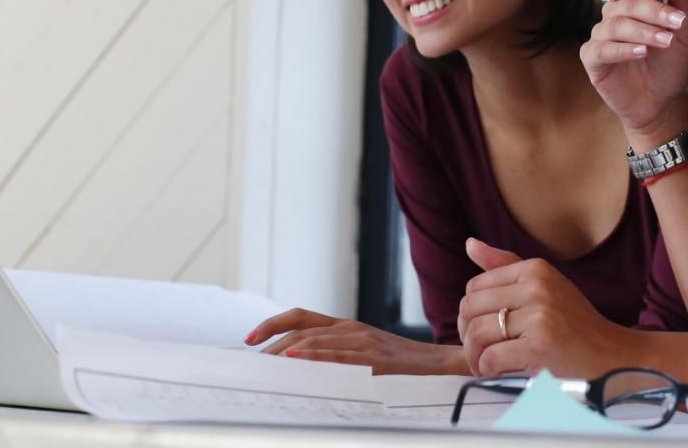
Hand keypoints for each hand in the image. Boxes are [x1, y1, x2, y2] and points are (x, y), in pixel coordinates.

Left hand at [244, 308, 462, 374]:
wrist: (439, 363)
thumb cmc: (400, 364)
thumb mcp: (363, 356)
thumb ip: (336, 357)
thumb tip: (299, 370)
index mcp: (345, 326)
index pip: (300, 317)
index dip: (271, 324)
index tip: (248, 339)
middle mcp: (350, 328)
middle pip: (300, 328)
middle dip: (270, 343)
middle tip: (250, 360)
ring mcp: (363, 341)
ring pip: (314, 339)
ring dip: (284, 350)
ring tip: (263, 361)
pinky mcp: (375, 358)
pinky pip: (338, 355)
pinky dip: (313, 355)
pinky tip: (295, 359)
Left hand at [456, 238, 632, 377]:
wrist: (610, 354)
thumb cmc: (574, 323)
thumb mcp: (544, 284)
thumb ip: (505, 265)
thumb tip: (470, 244)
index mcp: (535, 269)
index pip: (475, 286)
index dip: (470, 312)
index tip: (482, 329)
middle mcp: (537, 286)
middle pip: (470, 308)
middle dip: (467, 335)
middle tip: (479, 351)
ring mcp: (540, 315)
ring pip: (477, 333)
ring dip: (474, 356)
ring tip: (484, 364)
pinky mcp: (540, 345)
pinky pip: (491, 357)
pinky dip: (487, 369)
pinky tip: (497, 371)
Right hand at [580, 0, 687, 135]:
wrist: (663, 103)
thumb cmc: (671, 65)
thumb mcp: (683, 34)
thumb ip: (681, 2)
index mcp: (635, 5)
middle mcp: (615, 16)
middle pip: (628, 4)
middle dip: (653, 10)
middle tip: (676, 21)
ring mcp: (601, 36)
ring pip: (615, 25)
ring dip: (642, 31)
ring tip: (664, 40)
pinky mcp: (592, 58)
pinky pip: (600, 49)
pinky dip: (621, 49)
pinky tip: (641, 52)